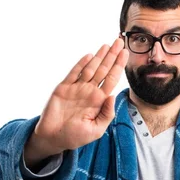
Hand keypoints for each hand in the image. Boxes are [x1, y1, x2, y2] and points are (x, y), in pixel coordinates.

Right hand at [30, 38, 128, 155]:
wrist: (54, 138)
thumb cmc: (75, 136)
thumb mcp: (96, 130)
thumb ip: (106, 114)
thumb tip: (112, 96)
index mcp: (99, 101)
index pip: (112, 79)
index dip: (119, 66)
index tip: (125, 53)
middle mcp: (89, 91)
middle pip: (103, 70)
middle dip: (112, 55)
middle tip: (119, 40)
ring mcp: (76, 88)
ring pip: (90, 68)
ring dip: (99, 56)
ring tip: (107, 44)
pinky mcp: (63, 88)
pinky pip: (74, 73)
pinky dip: (81, 64)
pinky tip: (90, 56)